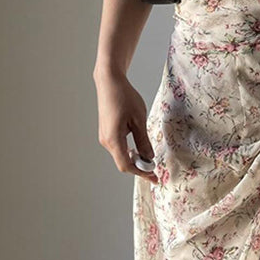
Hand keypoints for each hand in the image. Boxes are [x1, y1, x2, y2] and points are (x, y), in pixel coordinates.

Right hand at [94, 69, 158, 183]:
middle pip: (123, 162)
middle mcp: (106, 141)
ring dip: (134, 159)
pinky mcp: (106, 132)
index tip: (154, 177)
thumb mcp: (139, 120)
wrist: (110, 82)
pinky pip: (118, 147)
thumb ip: (143, 141)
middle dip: (139, 168)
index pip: (127, 165)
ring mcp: (104, 137)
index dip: (141, 173)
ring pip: (120, 155)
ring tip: (149, 158)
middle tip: (154, 169)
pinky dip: (129, 151)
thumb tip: (149, 157)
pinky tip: (139, 147)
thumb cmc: (125, 97)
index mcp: (113, 139)